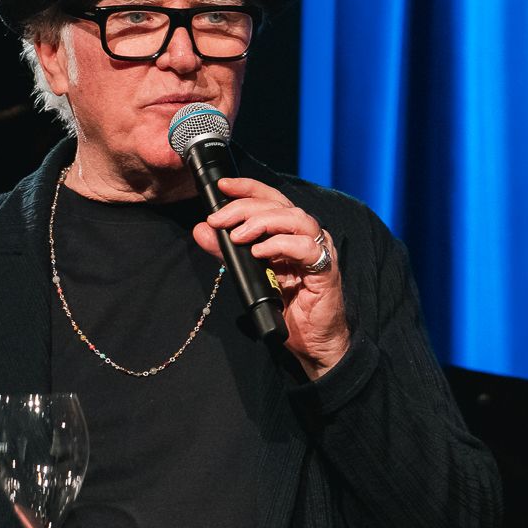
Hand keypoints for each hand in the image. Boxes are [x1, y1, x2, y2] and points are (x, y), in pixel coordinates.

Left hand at [198, 176, 351, 375]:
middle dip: (245, 207)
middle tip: (219, 220)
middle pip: (280, 205)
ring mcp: (318, 251)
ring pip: (295, 219)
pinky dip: (280, 244)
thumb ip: (227, 252)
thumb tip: (202, 230)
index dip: (248, 188)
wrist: (312, 341)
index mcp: (290, 233)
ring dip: (262, 222)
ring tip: (238, 236)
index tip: (222, 186)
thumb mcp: (249, 274)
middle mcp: (307, 237)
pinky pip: (305, 247)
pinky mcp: (325, 269)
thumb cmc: (286, 307)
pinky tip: (260, 252)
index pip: (271, 200)